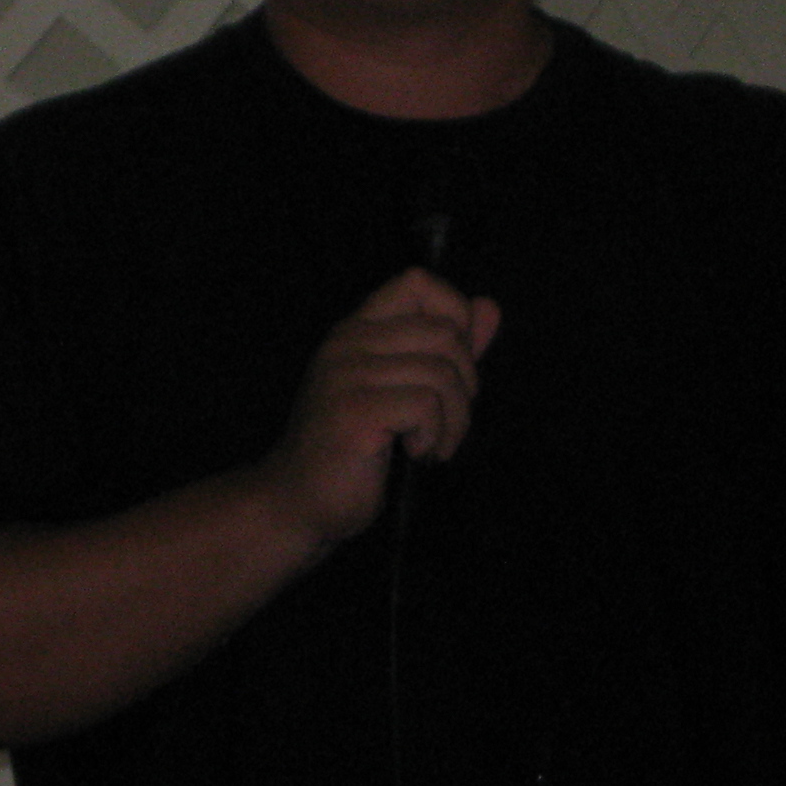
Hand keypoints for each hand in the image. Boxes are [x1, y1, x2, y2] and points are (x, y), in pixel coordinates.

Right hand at [262, 267, 499, 550]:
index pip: (417, 281)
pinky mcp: (354, 410)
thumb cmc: (354, 450)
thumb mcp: (404, 389)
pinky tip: (416, 454)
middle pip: (445, 333)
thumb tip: (489, 307)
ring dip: (455, 421)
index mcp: (358, 330)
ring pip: (442, 373)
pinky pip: (426, 405)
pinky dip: (436, 436)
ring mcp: (347, 374)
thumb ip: (446, 348)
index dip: (454, 315)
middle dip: (466, 385)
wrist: (297, 503)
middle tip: (447, 422)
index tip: (454, 366)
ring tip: (432, 445)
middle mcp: (348, 342)